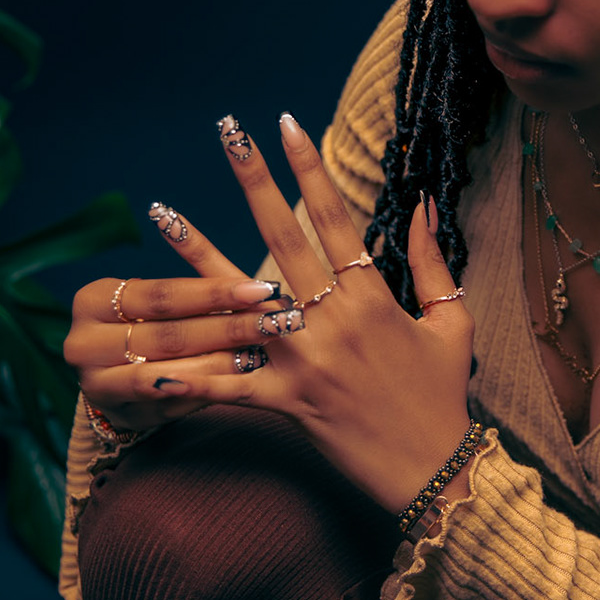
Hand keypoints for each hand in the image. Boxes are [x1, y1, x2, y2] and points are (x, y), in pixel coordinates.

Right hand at [63, 204, 287, 434]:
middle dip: (226, 329)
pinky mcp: (118, 416)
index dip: (213, 293)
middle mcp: (82, 344)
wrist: (116, 370)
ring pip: (165, 375)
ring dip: (218, 364)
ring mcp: (95, 385)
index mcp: (91, 301)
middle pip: (167, 336)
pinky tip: (240, 382)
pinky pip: (169, 406)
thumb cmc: (146, 322)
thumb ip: (192, 295)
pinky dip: (205, 392)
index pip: (161, 295)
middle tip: (274, 323)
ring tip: (261, 353)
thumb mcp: (156, 301)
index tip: (260, 288)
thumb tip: (259, 289)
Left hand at [188, 110, 475, 515]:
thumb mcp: (453, 322)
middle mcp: (334, 322)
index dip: (310, 168)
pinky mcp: (285, 403)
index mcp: (374, 298)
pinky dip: (189, 375)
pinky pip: (229, 386)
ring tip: (161, 212)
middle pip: (284, 238)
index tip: (287, 125)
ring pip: (240, 301)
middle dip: (255, 181)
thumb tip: (426, 204)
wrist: (436, 475)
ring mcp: (305, 363)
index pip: (337, 217)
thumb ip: (433, 262)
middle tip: (229, 133)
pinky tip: (146, 354)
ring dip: (196, 254)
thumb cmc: (444, 397)